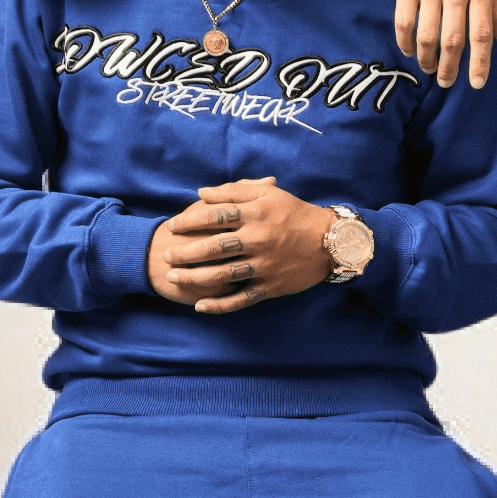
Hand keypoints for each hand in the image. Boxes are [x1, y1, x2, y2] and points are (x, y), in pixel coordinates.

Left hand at [148, 175, 333, 314]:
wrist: (330, 242)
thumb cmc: (295, 213)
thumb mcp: (268, 194)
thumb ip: (234, 191)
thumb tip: (201, 193)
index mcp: (256, 214)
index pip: (215, 216)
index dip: (190, 220)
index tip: (173, 225)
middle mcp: (258, 240)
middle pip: (214, 247)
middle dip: (186, 251)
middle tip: (166, 253)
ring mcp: (264, 265)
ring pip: (223, 274)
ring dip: (195, 277)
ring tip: (174, 276)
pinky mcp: (271, 286)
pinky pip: (241, 298)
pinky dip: (220, 305)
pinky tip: (200, 306)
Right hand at [391, 0, 496, 89]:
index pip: (482, 33)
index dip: (480, 62)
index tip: (477, 83)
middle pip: (452, 38)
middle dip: (449, 67)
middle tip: (446, 82)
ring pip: (426, 34)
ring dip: (426, 58)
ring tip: (429, 67)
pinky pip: (404, 21)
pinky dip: (405, 42)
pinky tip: (409, 50)